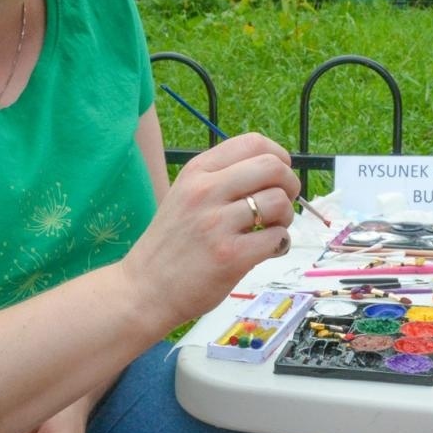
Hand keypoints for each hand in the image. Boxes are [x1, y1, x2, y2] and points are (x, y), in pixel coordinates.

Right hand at [123, 132, 300, 317]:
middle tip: (281, 204)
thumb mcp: (185, 195)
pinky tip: (266, 250)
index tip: (278, 176)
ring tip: (271, 230)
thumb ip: (221, 179)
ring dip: (286, 217)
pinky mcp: (230, 255)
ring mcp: (216, 223)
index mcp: (197, 172)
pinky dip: (280, 243)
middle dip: (290, 184)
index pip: (253, 143)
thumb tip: (274, 171)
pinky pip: (277, 237)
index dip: (278, 157)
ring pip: (279, 202)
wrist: (143, 289)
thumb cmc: (171, 244)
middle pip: (273, 166)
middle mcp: (205, 191)